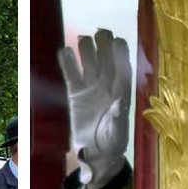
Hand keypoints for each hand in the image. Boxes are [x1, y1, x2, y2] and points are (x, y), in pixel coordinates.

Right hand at [57, 29, 131, 188]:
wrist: (96, 153)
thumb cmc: (113, 142)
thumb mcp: (117, 133)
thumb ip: (118, 118)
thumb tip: (120, 102)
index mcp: (122, 89)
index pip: (123, 63)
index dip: (120, 51)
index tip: (116, 41)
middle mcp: (107, 83)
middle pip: (106, 55)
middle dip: (103, 43)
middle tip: (98, 34)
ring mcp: (90, 86)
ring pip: (88, 58)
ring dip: (86, 48)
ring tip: (82, 41)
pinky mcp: (75, 92)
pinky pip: (71, 72)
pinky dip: (67, 61)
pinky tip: (64, 51)